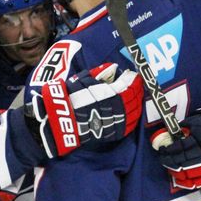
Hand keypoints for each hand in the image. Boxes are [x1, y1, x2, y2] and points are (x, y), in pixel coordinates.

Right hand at [28, 64, 143, 158]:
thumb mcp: (83, 80)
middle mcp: (117, 107)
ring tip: (136, 96)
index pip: (128, 85)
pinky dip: (134, 117)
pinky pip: (129, 125)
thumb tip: (112, 67)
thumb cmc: (71, 97)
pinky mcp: (114, 133)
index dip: (133, 80)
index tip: (133, 75)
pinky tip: (133, 112)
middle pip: (133, 98)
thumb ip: (99, 73)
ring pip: (134, 111)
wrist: (63, 120)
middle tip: (137, 84)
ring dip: (137, 102)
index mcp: (111, 93)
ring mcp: (117, 121)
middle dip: (137, 90)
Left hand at [152, 105, 200, 189]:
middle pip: (184, 160)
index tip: (162, 149)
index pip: (182, 147)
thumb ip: (183, 128)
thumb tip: (167, 136)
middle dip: (170, 161)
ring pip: (190, 172)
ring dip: (176, 171)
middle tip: (163, 159)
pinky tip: (178, 179)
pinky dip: (187, 182)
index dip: (170, 149)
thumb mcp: (196, 121)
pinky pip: (199, 181)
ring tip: (169, 167)